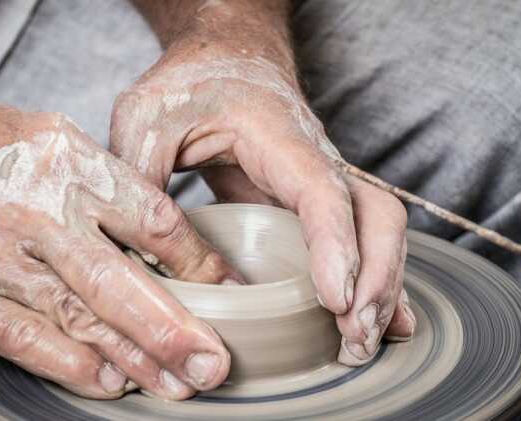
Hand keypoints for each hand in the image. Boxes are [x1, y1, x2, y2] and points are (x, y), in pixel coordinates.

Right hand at [0, 105, 238, 399]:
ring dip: (135, 358)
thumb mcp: (49, 140)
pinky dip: (72, 365)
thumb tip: (164, 237)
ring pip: (81, 317)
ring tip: (177, 383)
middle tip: (214, 363)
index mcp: (68, 159)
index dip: (197, 262)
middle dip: (174, 329)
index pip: (153, 218)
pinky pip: (25, 338)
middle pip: (122, 280)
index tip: (225, 288)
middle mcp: (36, 209)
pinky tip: (111, 382)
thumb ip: (104, 184)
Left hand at [110, 22, 415, 364]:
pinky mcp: (312, 199)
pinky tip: (373, 318)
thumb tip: (139, 254)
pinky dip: (374, 278)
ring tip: (361, 343)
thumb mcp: (146, 117)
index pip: (323, 191)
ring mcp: (321, 179)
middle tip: (353, 337)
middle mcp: (315, 158)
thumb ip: (140, 177)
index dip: (336, 246)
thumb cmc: (189, 81)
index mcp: (278, 135)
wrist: (224, 55)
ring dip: (381, 286)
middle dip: (377, 278)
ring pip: (379, 229)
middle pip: (376, 214)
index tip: (336, 300)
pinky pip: (359, 235)